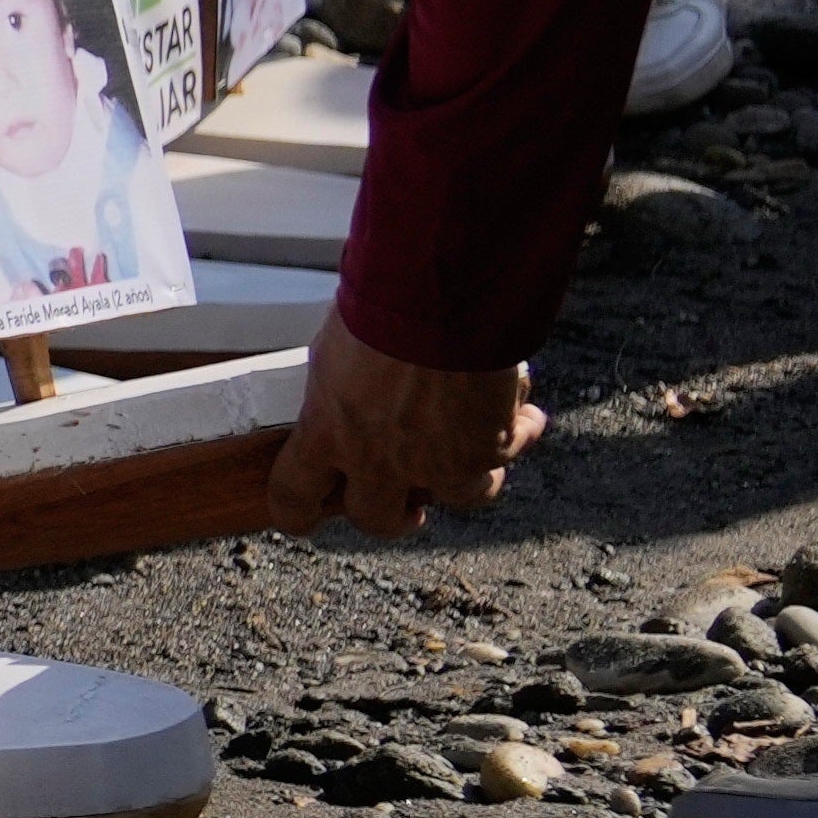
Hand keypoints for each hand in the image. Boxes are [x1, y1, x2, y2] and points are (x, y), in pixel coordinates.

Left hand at [270, 315, 538, 536]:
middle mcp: (378, 460)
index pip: (293, 495)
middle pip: (377, 519)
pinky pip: (508, 455)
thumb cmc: (380, 305)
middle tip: (408, 508)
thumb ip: (339, 382)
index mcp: (327, 431)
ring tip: (479, 458)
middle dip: (394, 518)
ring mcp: (435, 463)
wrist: (440, 297)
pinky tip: (524, 415)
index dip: (299, 513)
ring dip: (470, 480)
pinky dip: (520, 432)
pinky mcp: (486, 450)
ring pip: (459, 497)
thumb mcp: (336, 345)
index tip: (307, 517)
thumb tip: (346, 382)